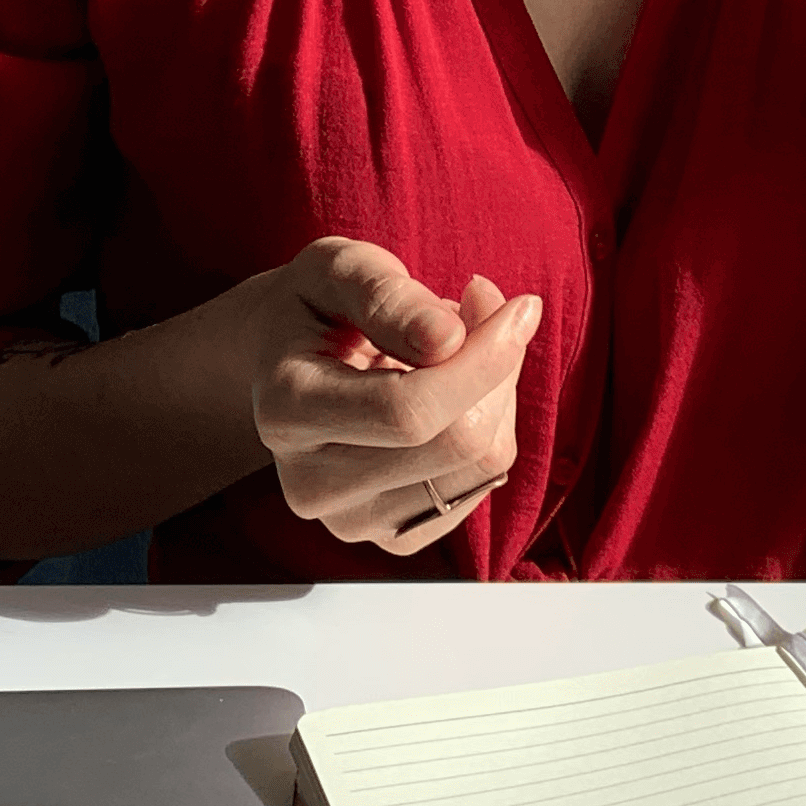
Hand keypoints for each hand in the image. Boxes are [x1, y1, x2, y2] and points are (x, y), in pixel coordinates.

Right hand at [248, 238, 539, 555]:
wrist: (289, 360)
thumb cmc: (318, 306)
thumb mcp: (341, 269)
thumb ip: (388, 297)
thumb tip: (448, 339)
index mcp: (287, 412)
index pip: (408, 411)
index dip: (482, 360)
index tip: (518, 308)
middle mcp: (310, 482)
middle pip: (458, 442)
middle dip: (495, 368)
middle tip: (483, 312)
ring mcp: (352, 520)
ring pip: (483, 464)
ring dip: (497, 394)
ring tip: (457, 349)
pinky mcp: (395, 536)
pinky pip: (484, 482)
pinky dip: (492, 426)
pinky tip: (455, 395)